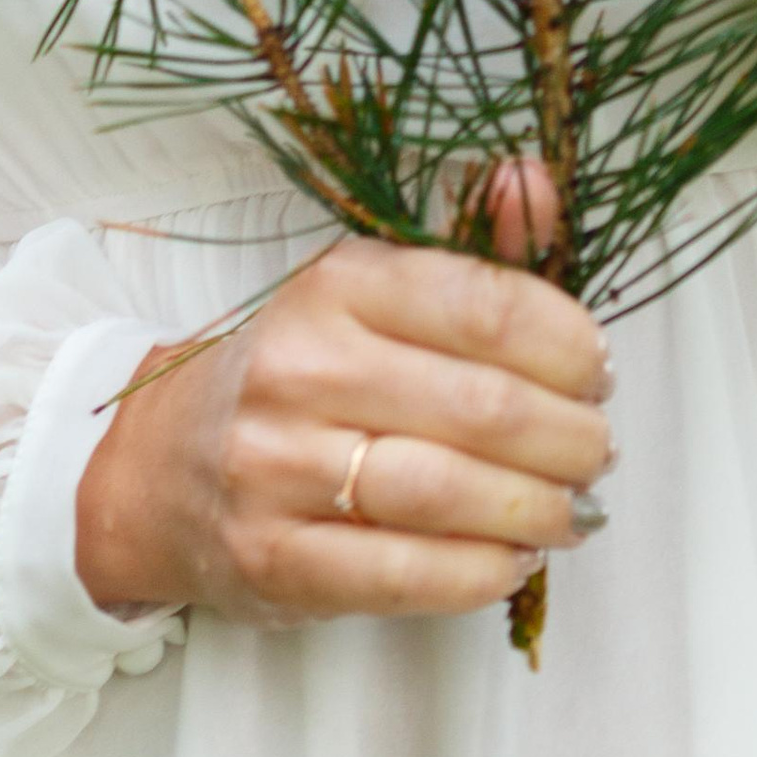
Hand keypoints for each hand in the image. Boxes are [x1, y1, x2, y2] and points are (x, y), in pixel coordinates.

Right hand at [75, 232, 615, 628]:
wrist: (159, 467)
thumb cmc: (295, 376)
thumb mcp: (369, 293)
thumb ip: (469, 248)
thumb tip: (535, 182)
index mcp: (336, 287)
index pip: (484, 305)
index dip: (568, 345)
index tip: (597, 372)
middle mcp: (301, 368)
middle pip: (481, 407)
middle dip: (569, 438)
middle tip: (597, 452)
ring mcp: (278, 468)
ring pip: (447, 492)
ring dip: (538, 509)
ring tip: (572, 511)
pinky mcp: (273, 559)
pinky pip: (404, 574)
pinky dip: (480, 574)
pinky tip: (512, 560)